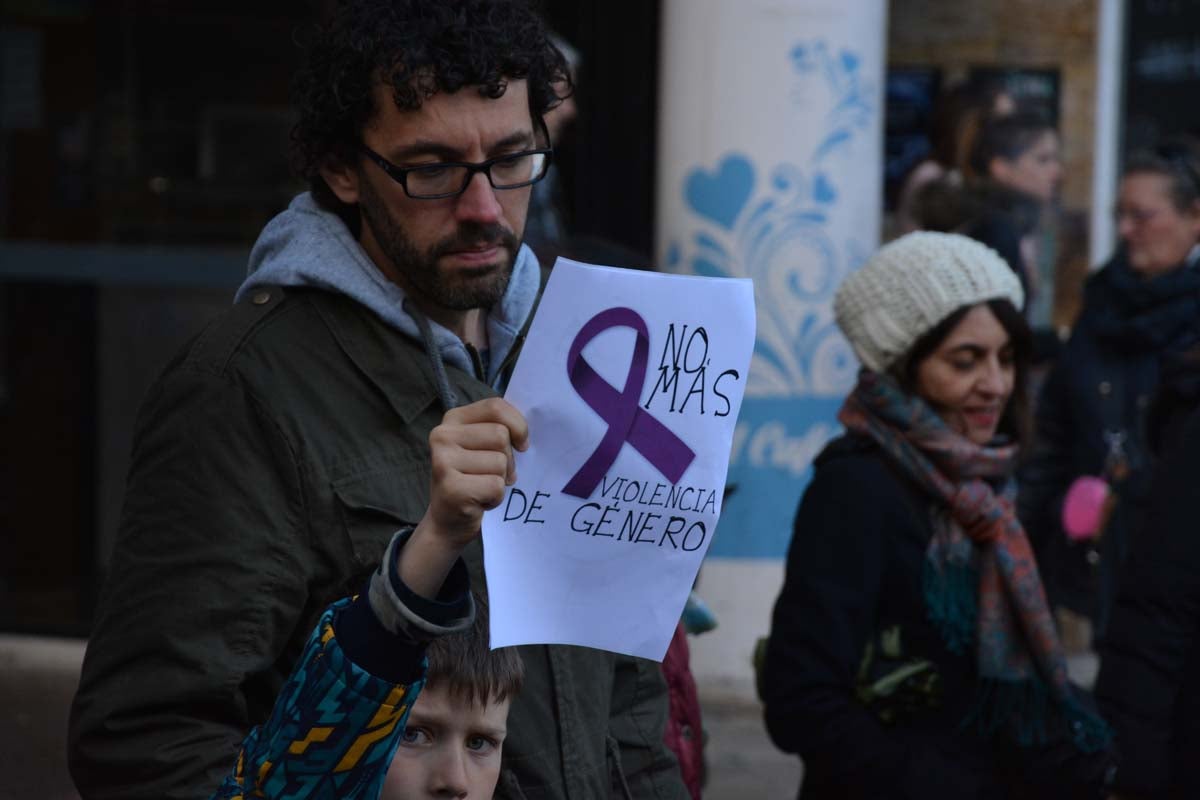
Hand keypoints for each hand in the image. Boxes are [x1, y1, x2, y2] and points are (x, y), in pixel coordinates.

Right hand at [399, 398, 528, 596]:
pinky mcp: (450, 487)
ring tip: (483, 488)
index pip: (495, 406)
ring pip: (500, 462)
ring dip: (500, 480)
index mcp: (453, 419)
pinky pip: (495, 486)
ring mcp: (443, 461)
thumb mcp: (481, 447)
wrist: (447, 522)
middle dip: (508, 460)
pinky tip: (480, 501)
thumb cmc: (472, 479)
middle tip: (494, 474)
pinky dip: (495, 498)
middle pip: (500, 435)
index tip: (521, 444)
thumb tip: (527, 430)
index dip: (517, 425)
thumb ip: (500, 429)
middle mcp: (442, 435)